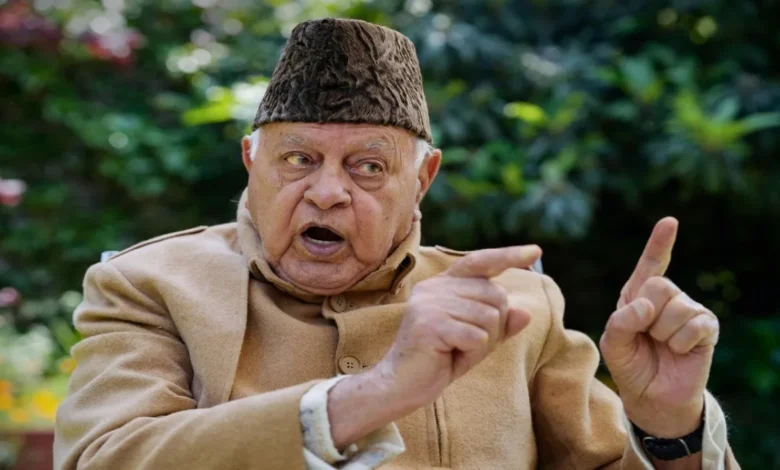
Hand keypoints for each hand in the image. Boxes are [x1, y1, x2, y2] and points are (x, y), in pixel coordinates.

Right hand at [328, 245, 540, 447]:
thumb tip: (525, 312)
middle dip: (495, 326)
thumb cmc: (439, 360)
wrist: (401, 386)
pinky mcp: (428, 324)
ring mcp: (429, 303)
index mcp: (443, 284)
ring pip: (489, 318)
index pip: (480, 262)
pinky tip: (450, 355)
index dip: (508, 256)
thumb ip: (499, 324)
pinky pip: (476, 336)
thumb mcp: (476, 340)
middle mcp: (435, 287)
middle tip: (468, 344)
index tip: (536, 251)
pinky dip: (472, 352)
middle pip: (495, 296)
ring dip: (482, 342)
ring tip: (456, 350)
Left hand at [600, 217, 718, 437]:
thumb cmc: (630, 366)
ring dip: (663, 334)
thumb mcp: (613, 344)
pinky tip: (679, 352)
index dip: (659, 244)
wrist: (652, 397)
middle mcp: (665, 298)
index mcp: (637, 296)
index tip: (670, 222)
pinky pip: (694, 325)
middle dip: (646, 316)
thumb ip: (620, 322)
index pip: (650, 265)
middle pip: (658, 285)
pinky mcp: (707, 327)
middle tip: (647, 336)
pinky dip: (681, 343)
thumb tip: (646, 306)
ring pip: (675, 308)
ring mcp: (688, 310)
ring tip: (662, 346)